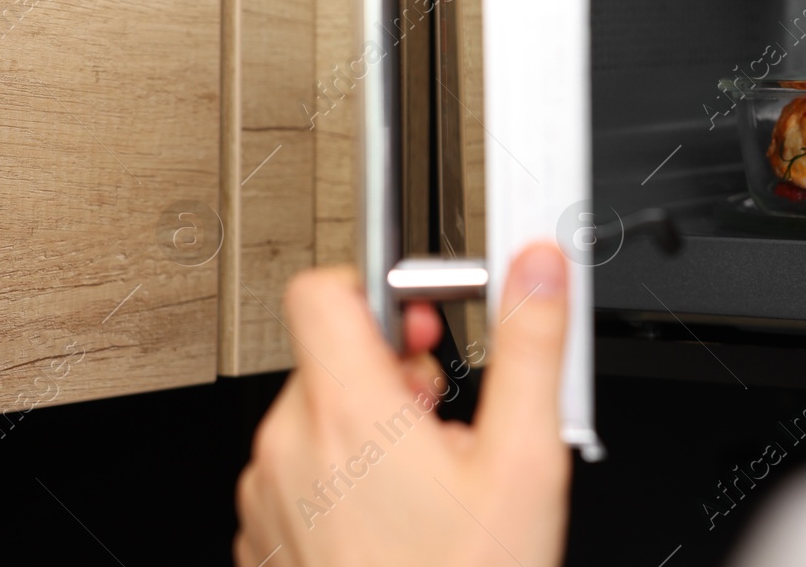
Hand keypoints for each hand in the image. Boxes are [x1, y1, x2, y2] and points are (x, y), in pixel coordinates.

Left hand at [234, 243, 571, 566]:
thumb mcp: (525, 459)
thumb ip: (533, 344)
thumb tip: (538, 268)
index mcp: (349, 413)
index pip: (323, 290)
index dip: (380, 283)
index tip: (424, 314)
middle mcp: (290, 448)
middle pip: (333, 354)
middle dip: (395, 368)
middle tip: (448, 412)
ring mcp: (269, 498)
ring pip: (316, 413)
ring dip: (371, 422)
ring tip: (430, 473)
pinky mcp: (266, 538)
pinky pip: (299, 471)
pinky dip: (343, 473)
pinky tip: (399, 516)